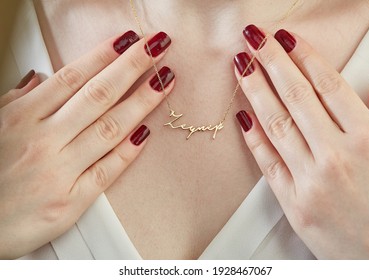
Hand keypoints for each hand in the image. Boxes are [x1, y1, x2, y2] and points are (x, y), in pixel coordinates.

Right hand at [0, 30, 173, 258]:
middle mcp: (42, 141)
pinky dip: (128, 151)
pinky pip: (107, 170)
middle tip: (157, 48)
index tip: (129, 40)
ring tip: (163, 81)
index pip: (71, 77)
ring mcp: (58, 172)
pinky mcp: (71, 202)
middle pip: (97, 95)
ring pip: (109, 128)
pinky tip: (147, 131)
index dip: (103, 55)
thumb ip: (18, 102)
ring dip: (141, 102)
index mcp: (20, 118)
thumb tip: (41, 77)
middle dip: (131, 67)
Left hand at [234, 25, 368, 258]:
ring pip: (276, 123)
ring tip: (241, 67)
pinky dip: (253, 137)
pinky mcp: (293, 202)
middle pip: (296, 96)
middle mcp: (337, 156)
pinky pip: (268, 162)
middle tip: (254, 39)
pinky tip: (241, 114)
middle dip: (272, 62)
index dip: (304, 56)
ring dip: (255, 90)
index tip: (286, 38)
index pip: (328, 85)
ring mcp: (311, 180)